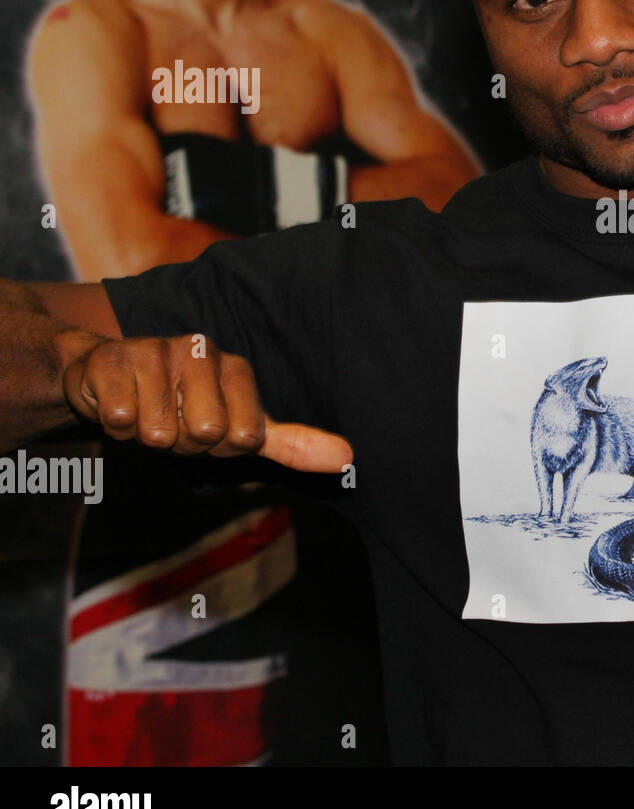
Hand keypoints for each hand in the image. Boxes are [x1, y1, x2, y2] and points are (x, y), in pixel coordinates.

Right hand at [61, 334, 352, 472]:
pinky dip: (116, 427)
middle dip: (183, 444)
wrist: (110, 381)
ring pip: (159, 431)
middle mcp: (204, 351)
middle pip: (205, 434)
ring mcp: (158, 350)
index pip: (245, 437)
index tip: (209, 429)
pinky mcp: (114, 359)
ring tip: (145, 412)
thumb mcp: (241, 429)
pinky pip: (119, 419)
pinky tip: (120, 403)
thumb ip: (294, 444)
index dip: (221, 448)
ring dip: (147, 436)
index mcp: (239, 369)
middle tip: (173, 423)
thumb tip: (349, 458)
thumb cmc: (183, 409)